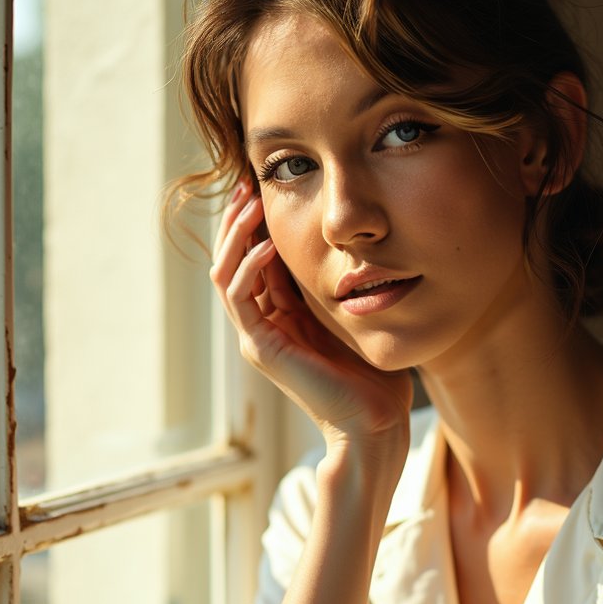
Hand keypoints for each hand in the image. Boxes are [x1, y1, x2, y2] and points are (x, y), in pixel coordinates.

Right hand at [210, 180, 413, 456]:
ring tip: (251, 203)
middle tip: (249, 183)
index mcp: (282, 316)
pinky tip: (269, 242)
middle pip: (233, 260)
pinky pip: (239, 297)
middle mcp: (263, 324)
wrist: (376, 420)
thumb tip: (344, 241)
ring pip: (226, 273)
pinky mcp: (261, 347)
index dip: (257, 222)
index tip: (266, 186)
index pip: (256, 258)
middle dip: (238, 220)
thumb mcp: (352, 313)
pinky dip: (248, 266)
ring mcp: (257, 337)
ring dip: (235, 235)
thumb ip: (336, 283)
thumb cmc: (374, 374)